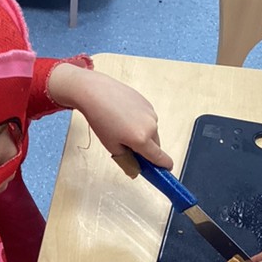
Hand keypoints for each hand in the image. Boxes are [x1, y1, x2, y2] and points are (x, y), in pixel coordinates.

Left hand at [47, 63, 173, 170]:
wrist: (95, 92)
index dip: (164, 166)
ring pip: (152, 131)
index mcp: (141, 139)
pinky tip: (124, 116)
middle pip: (155, 145)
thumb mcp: (111, 146)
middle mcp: (150, 126)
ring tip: (122, 126)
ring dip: (143, 134)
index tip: (166, 169)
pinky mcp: (148, 103)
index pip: (160, 158)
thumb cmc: (100, 118)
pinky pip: (148, 119)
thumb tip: (136, 169)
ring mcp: (151, 113)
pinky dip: (140, 121)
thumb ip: (127, 160)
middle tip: (128, 146)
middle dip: (146, 149)